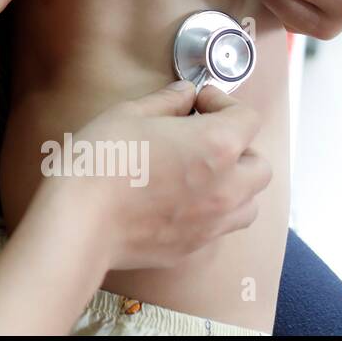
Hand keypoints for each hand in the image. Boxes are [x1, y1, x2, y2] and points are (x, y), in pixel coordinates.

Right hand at [65, 81, 271, 271]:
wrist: (81, 221)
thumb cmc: (103, 163)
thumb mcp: (129, 114)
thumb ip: (166, 101)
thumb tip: (184, 94)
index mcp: (218, 145)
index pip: (248, 117)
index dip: (223, 103)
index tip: (198, 103)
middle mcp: (228, 187)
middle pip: (260, 164)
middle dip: (239, 147)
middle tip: (204, 137)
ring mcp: (214, 222)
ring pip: (250, 202)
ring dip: (235, 184)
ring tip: (201, 173)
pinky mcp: (195, 246)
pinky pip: (221, 227)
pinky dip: (212, 211)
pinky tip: (179, 200)